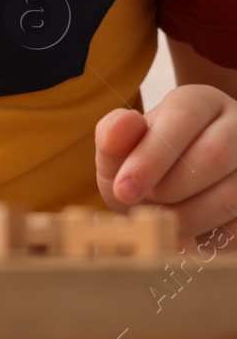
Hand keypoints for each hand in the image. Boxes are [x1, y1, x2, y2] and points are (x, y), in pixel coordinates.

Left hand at [96, 83, 236, 240]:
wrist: (171, 199)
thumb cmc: (142, 169)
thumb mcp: (119, 152)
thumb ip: (113, 137)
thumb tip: (125, 121)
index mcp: (199, 102)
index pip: (182, 118)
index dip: (151, 157)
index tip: (123, 190)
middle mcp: (236, 126)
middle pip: (214, 154)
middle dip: (170, 188)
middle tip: (145, 204)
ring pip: (231, 194)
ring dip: (188, 216)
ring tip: (162, 219)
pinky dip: (208, 236)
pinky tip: (187, 232)